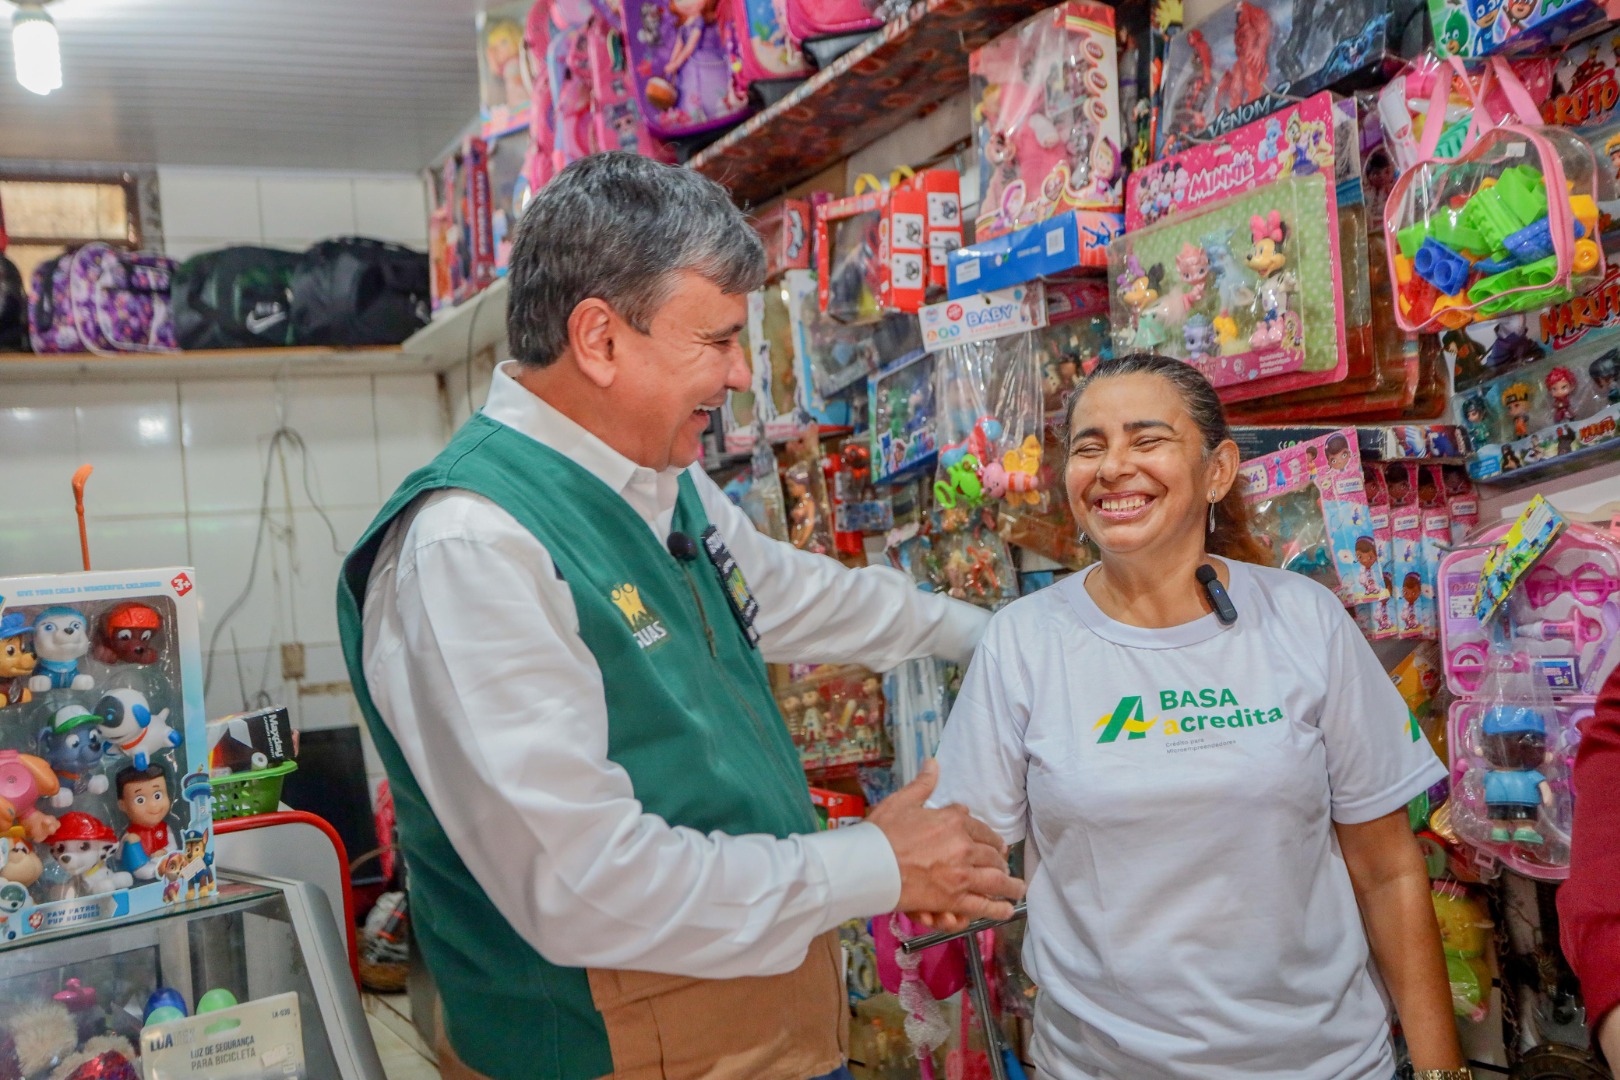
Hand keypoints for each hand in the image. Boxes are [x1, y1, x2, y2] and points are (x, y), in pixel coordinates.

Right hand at [867, 760, 1024, 929]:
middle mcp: (963, 847)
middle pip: (992, 856)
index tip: (996, 845)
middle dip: (1001, 863)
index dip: (992, 839)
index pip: (982, 830)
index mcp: (954, 822)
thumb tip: (933, 764)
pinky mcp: (953, 899)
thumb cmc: (881, 833)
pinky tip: (1006, 909)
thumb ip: (923, 784)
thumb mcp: (902, 801)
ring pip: (995, 881)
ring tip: (1016, 889)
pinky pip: (982, 904)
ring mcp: (961, 875)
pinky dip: (998, 908)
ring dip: (1009, 886)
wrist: (868, 865)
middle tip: (1005, 868)